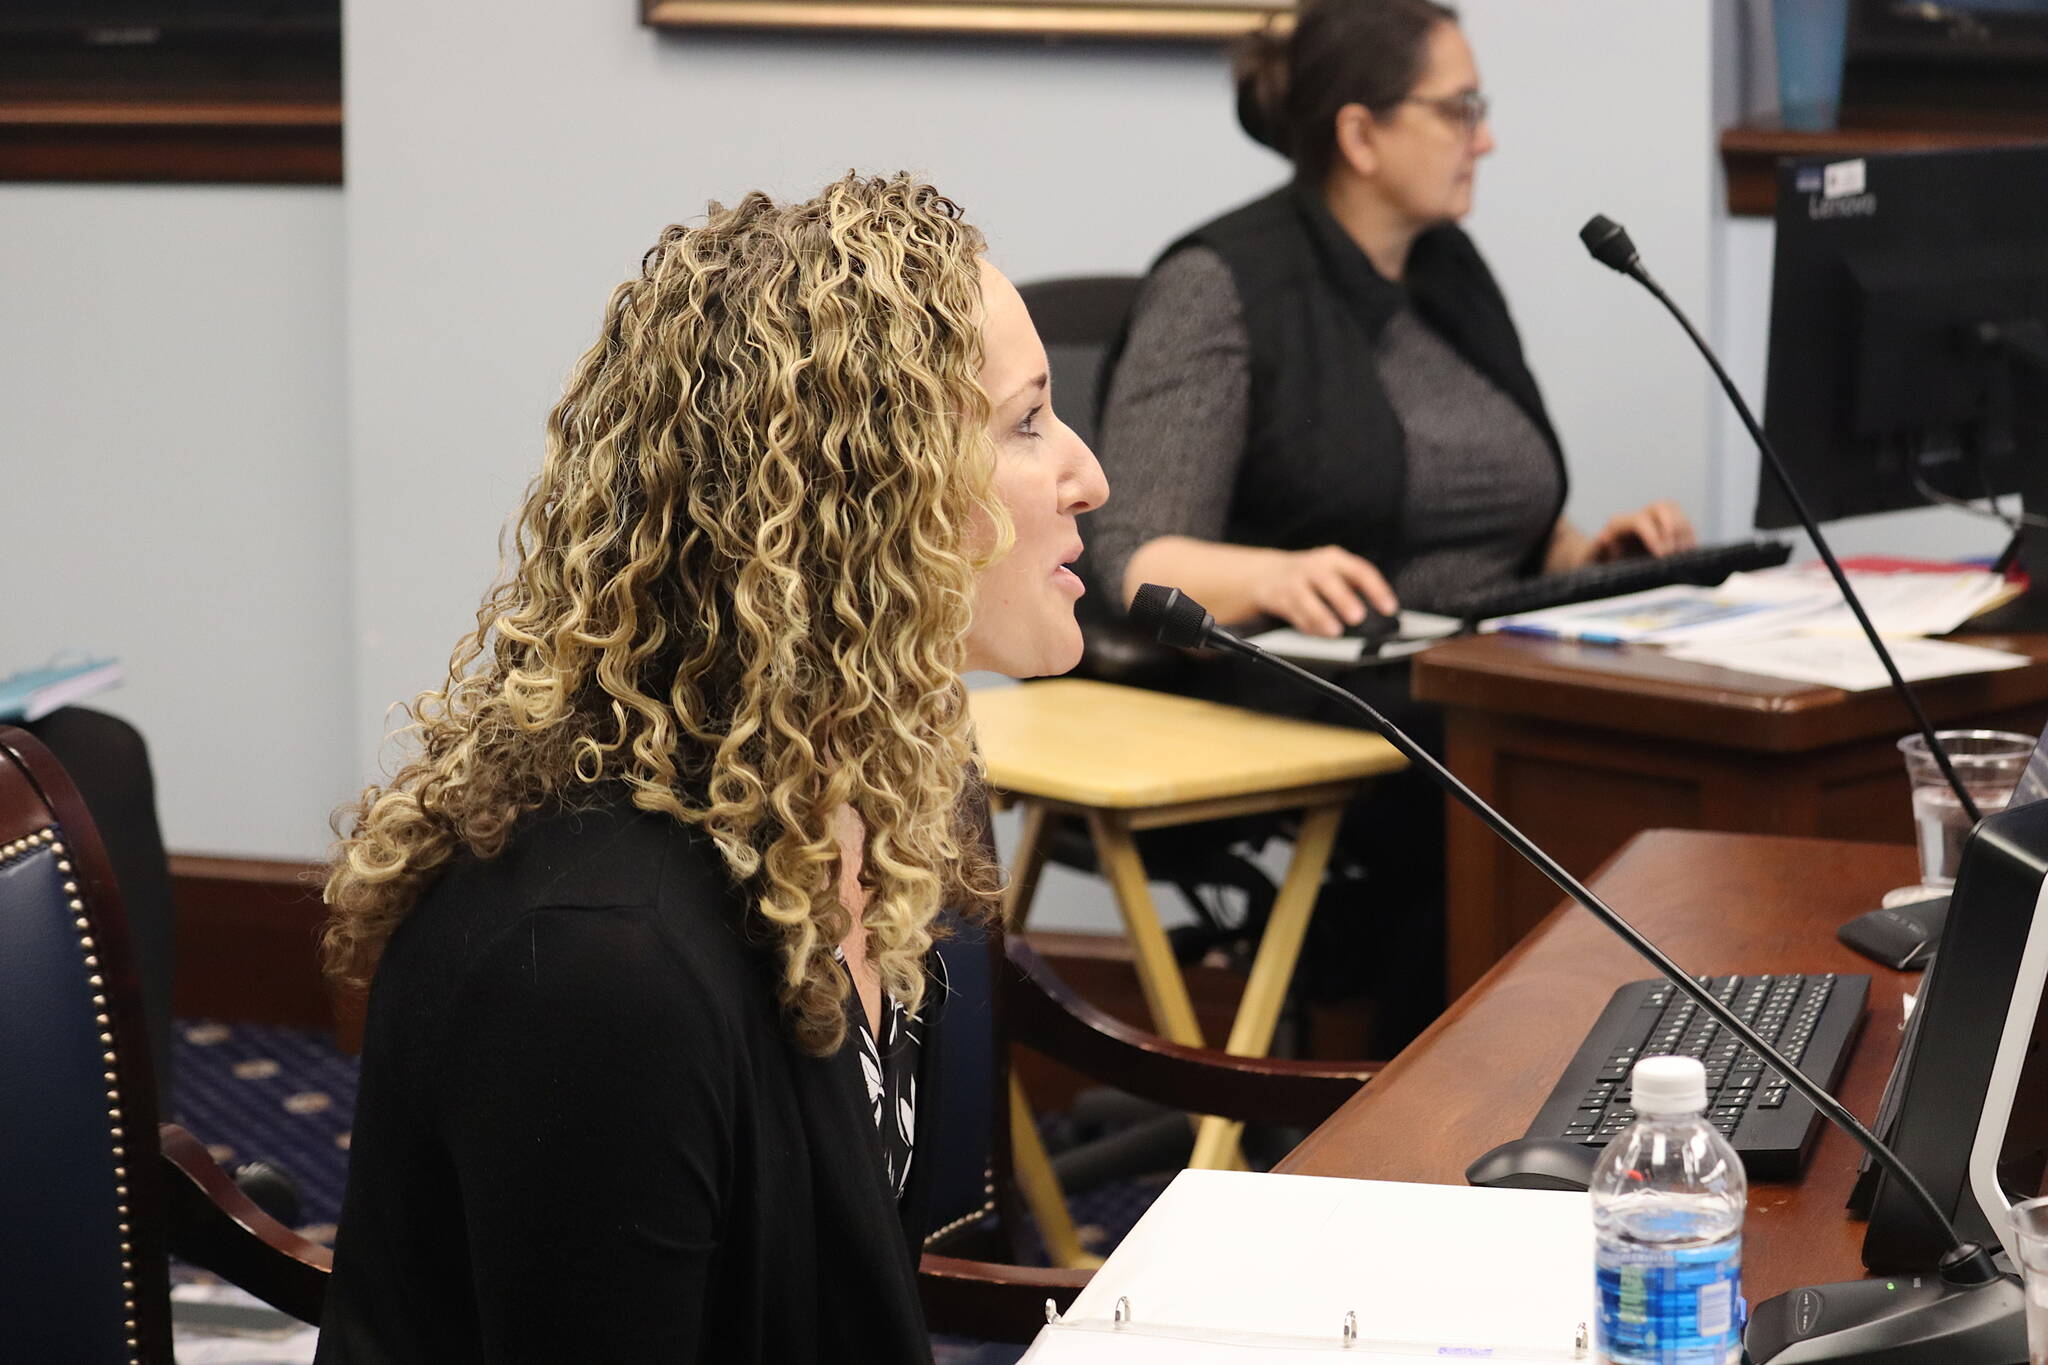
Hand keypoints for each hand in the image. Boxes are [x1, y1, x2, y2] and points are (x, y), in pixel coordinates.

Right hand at [1248, 545, 1398, 637]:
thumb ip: (1353, 588)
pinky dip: (1306, 625)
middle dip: (1343, 599)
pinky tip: (1316, 632)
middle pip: (1329, 581)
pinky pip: (1293, 612)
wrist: (1265, 574)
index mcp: (1334, 559)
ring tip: (1334, 631)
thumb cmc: (1308, 576)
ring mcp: (1294, 582)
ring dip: (1320, 616)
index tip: (1389, 607)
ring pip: (1306, 598)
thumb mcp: (1331, 572)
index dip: (1376, 589)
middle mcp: (1314, 567)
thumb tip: (1379, 613)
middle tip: (1358, 617)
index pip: (1360, 570)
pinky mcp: (1277, 597)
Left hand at [1589, 501, 1697, 562]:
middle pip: (1663, 507)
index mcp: (1618, 525)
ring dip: (1684, 533)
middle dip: (1673, 527)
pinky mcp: (1668, 531)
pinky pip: (1686, 527)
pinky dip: (1690, 539)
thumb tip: (1603, 538)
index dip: (1653, 535)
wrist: (1600, 565)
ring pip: (1677, 514)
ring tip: (1681, 556)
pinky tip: (1686, 556)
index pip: (1640, 521)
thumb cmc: (1593, 564)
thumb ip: (1594, 550)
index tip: (1661, 555)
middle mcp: (1637, 518)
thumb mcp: (1589, 560)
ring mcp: (1654, 523)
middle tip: (1673, 554)